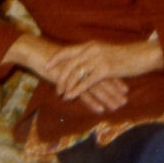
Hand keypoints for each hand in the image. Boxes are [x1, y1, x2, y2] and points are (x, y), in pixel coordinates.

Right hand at [0, 34, 129, 112]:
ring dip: (108, 97)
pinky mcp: (68, 80)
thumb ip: (80, 65)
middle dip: (115, 90)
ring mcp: (76, 73)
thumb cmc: (52, 57)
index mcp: (85, 58)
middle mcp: (84, 64)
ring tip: (117, 107)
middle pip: (103, 79)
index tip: (126, 89)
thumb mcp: (69, 60)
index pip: (104, 69)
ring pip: (96, 87)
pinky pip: (82, 93)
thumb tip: (90, 72)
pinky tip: (101, 109)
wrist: (37, 52)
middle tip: (125, 100)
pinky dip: (92, 101)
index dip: (115, 79)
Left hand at [46, 40, 163, 100]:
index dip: (56, 58)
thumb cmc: (125, 55)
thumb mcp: (106, 52)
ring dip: (67, 85)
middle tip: (55, 87)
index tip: (46, 65)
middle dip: (60, 76)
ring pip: (76, 72)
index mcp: (91, 44)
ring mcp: (98, 59)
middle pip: (69, 62)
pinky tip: (71, 96)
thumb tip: (84, 62)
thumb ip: (93, 56)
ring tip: (61, 94)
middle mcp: (92, 49)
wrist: (142, 55)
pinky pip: (86, 81)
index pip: (68, 50)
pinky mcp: (106, 69)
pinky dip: (77, 89)